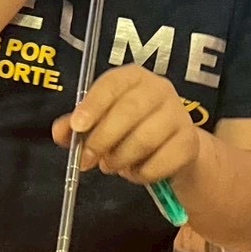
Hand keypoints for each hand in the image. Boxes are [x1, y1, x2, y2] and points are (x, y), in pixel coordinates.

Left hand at [52, 66, 200, 185]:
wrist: (172, 148)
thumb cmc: (130, 129)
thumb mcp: (101, 123)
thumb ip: (77, 126)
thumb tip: (60, 133)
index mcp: (133, 77)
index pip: (112, 84)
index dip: (93, 105)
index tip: (76, 126)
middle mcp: (159, 89)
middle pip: (129, 111)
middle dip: (102, 139)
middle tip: (87, 160)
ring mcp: (179, 114)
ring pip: (145, 139)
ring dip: (120, 158)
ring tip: (110, 166)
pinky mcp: (189, 142)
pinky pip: (161, 162)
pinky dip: (141, 173)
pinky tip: (135, 172)